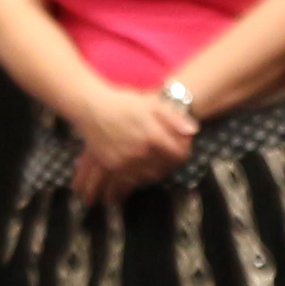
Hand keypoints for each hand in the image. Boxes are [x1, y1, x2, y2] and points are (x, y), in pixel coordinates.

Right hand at [66, 83, 192, 203]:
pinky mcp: (111, 166)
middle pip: (164, 169)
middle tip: (168, 159)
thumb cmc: (123, 102)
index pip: (178, 155)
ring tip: (153, 166)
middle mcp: (140, 152)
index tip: (182, 150)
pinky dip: (131, 183)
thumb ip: (174, 118)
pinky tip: (133, 179)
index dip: (184, 153)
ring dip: (153, 174)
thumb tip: (193, 132)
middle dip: (169, 165)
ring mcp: (125, 161)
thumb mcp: (152, 103)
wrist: (92, 107)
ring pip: (147, 177)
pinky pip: (126, 181)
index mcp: (153, 136)